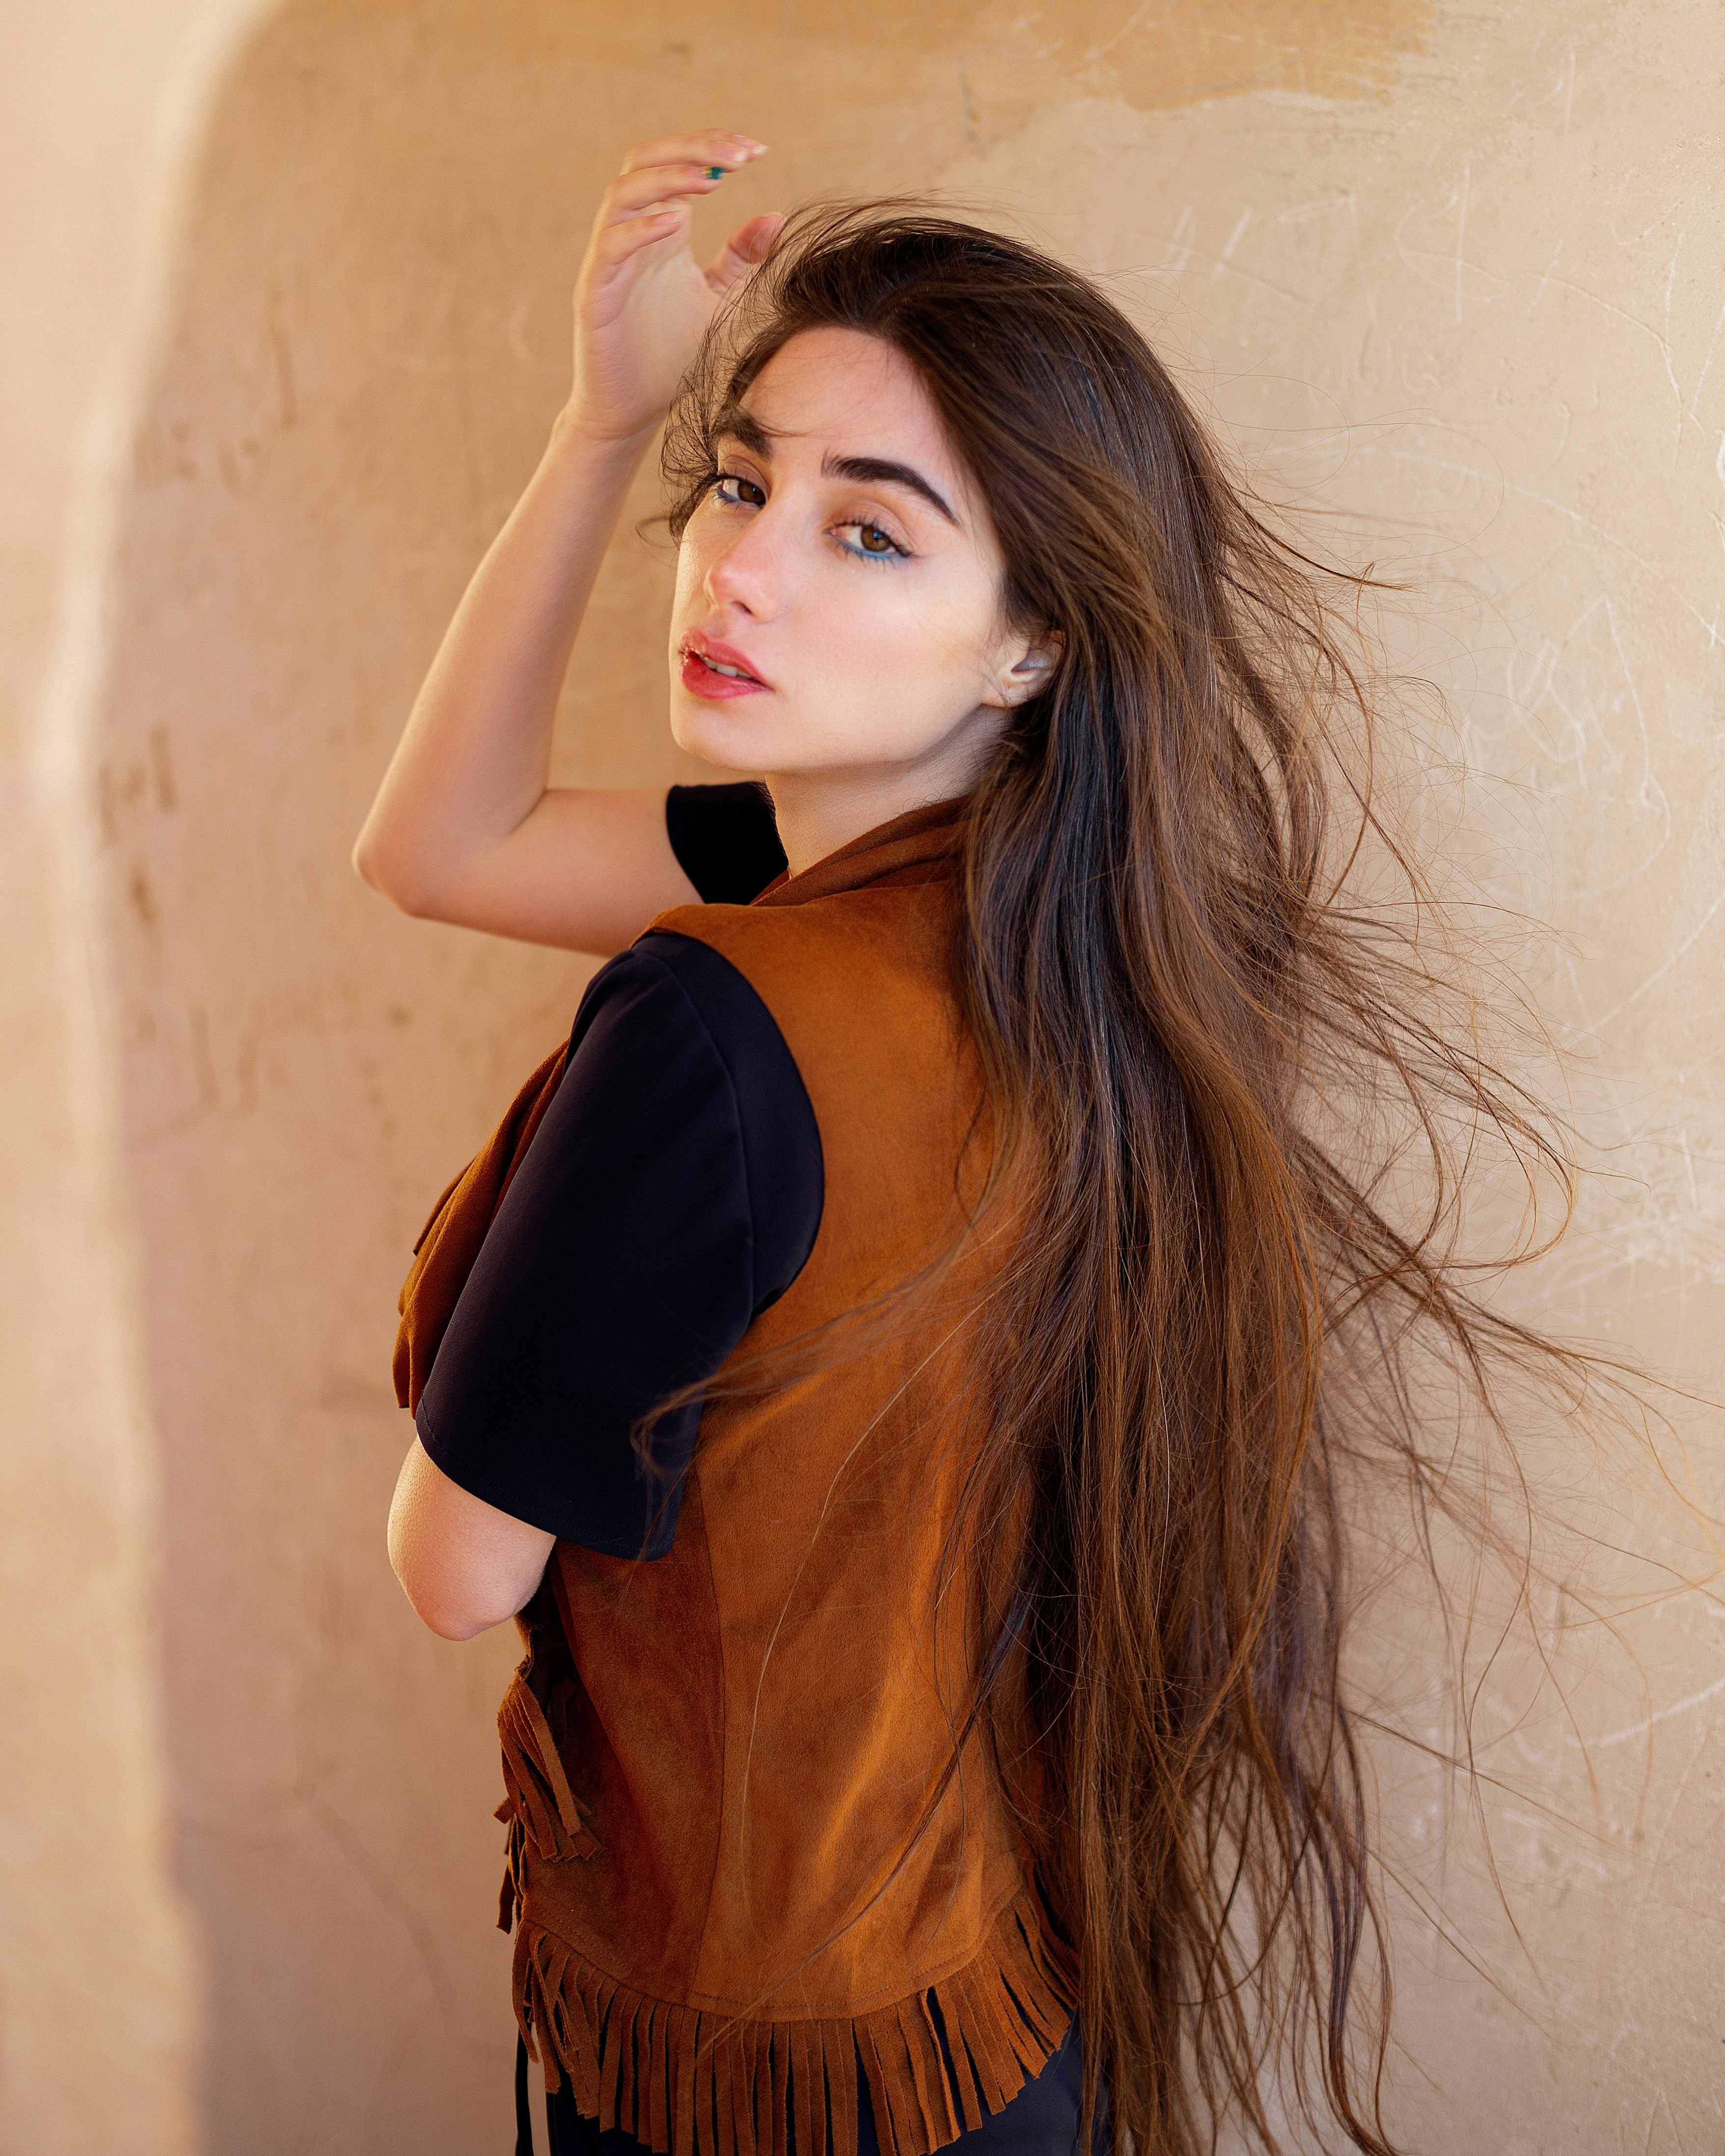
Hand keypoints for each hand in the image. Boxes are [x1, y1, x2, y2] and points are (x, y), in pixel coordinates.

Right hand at [564, 132, 781, 445]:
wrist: (634, 409)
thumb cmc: (672, 354)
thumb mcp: (718, 298)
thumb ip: (741, 259)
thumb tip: (776, 219)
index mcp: (662, 229)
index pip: (678, 163)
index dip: (713, 147)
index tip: (757, 150)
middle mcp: (632, 233)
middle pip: (646, 160)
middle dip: (693, 149)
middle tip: (739, 155)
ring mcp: (609, 260)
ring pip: (623, 193)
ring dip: (668, 178)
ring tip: (712, 181)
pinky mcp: (594, 292)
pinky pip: (610, 246)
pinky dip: (640, 229)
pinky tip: (677, 222)